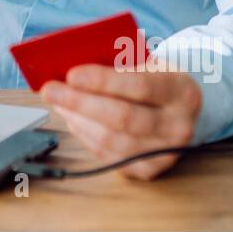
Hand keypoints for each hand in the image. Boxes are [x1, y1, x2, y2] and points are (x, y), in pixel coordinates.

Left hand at [40, 63, 202, 180]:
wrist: (183, 111)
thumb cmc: (157, 80)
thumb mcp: (148, 62)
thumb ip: (118, 61)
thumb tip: (70, 67)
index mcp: (181, 91)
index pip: (140, 86)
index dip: (102, 81)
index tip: (71, 74)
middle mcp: (179, 126)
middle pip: (122, 117)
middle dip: (79, 102)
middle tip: (50, 90)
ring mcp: (165, 152)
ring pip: (111, 140)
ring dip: (77, 119)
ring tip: (58, 103)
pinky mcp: (148, 170)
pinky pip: (107, 155)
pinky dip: (84, 135)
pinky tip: (73, 119)